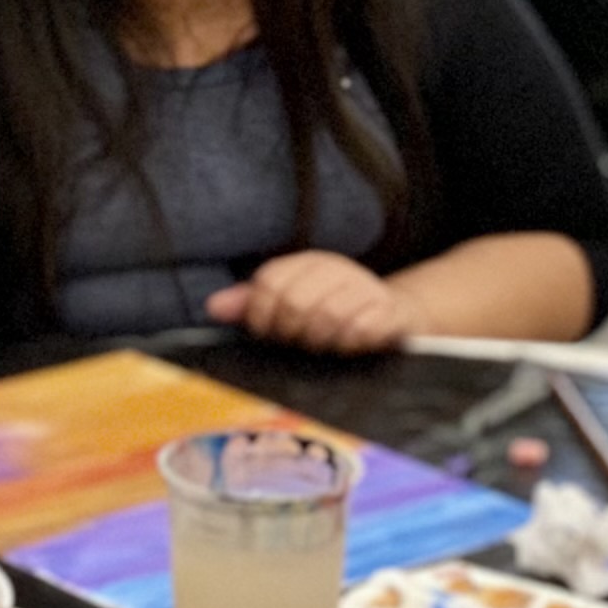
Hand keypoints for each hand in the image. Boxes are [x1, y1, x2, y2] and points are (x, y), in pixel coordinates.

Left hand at [205, 251, 420, 354]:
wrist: (394, 315)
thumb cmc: (333, 312)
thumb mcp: (291, 303)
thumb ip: (251, 304)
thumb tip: (214, 307)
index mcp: (306, 263)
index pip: (269, 283)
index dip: (262, 316)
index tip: (269, 333)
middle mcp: (335, 268)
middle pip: (295, 303)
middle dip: (293, 333)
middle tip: (302, 342)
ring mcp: (364, 287)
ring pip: (327, 317)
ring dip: (322, 341)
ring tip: (327, 344)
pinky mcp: (389, 310)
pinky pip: (361, 329)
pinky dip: (350, 343)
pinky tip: (351, 344)